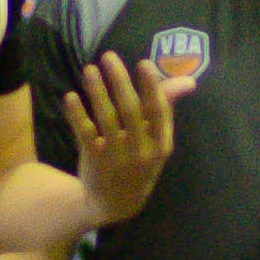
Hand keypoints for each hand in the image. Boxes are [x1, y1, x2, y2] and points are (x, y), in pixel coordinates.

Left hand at [64, 52, 189, 225]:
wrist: (116, 203)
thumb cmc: (140, 163)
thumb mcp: (157, 142)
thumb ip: (166, 109)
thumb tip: (188, 80)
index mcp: (161, 145)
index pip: (158, 112)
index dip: (152, 87)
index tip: (143, 63)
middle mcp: (141, 151)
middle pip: (131, 111)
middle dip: (120, 81)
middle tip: (109, 56)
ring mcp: (116, 156)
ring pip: (106, 119)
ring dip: (97, 92)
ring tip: (90, 69)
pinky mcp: (94, 160)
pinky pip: (85, 134)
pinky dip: (77, 114)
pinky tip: (71, 96)